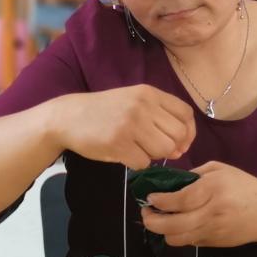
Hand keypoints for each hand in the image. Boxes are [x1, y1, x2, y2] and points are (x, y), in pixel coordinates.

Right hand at [51, 85, 195, 169]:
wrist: (68, 117)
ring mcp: (130, 125)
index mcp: (149, 93)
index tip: (180, 143)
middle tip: (154, 149)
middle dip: (170, 148)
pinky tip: (124, 154)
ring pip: (164, 150)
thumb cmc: (104, 111)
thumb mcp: (133, 101)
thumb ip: (158, 117)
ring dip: (154, 156)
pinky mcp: (118, 143)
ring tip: (138, 150)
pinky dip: (137, 163)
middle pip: (177, 135)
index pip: (185, 114)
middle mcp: (142, 106)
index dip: (189, 132)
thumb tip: (181, 147)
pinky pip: (143, 162)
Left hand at [141, 161, 256, 247]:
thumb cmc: (243, 186)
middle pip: (173, 226)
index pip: (179, 201)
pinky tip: (177, 225)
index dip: (159, 201)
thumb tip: (170, 183)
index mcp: (213, 190)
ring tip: (159, 220)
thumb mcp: (219, 170)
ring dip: (162, 231)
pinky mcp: (214, 244)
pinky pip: (188, 242)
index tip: (149, 198)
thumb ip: (194, 175)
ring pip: (177, 239)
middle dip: (152, 221)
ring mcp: (212, 232)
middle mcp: (211, 213)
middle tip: (146, 212)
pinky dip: (177, 235)